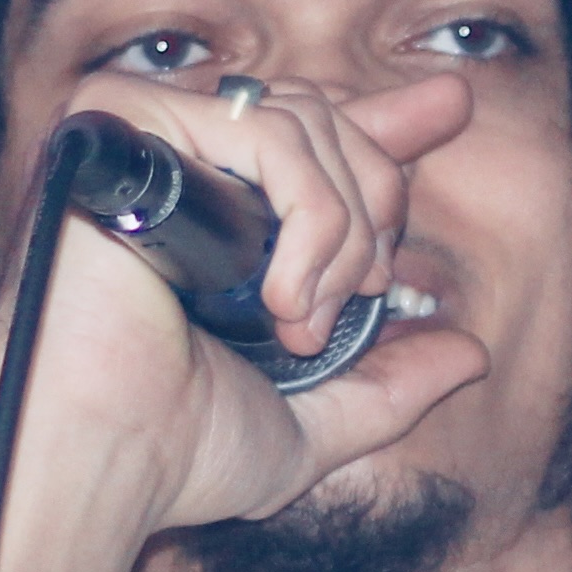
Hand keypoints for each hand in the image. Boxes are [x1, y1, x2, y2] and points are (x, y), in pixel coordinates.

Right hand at [0, 63, 489, 571]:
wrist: (102, 463)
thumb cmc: (175, 455)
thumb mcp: (309, 425)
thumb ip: (386, 386)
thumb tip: (469, 350)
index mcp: (207, 217)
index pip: (310, 139)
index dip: (385, 125)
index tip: (451, 108)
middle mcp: (172, 167)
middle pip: (323, 118)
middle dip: (375, 211)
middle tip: (363, 298)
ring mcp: (141, 140)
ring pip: (303, 122)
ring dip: (340, 233)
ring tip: (304, 321)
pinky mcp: (116, 125)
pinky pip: (262, 129)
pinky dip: (307, 214)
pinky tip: (282, 296)